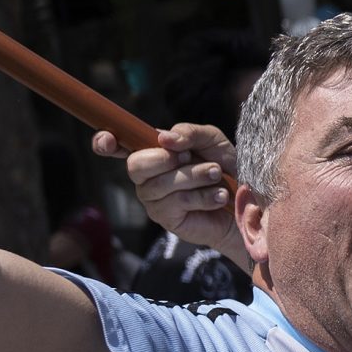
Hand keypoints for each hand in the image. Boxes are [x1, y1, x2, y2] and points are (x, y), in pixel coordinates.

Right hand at [95, 123, 237, 251]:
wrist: (246, 200)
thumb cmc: (225, 167)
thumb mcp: (211, 141)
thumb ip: (188, 133)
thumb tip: (164, 138)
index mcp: (152, 152)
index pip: (118, 145)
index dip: (105, 142)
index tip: (106, 140)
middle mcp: (146, 175)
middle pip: (135, 165)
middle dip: (166, 159)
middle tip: (192, 157)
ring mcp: (153, 199)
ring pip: (161, 184)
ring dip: (194, 176)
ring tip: (216, 175)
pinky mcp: (166, 219)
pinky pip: (177, 203)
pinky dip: (203, 196)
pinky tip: (218, 196)